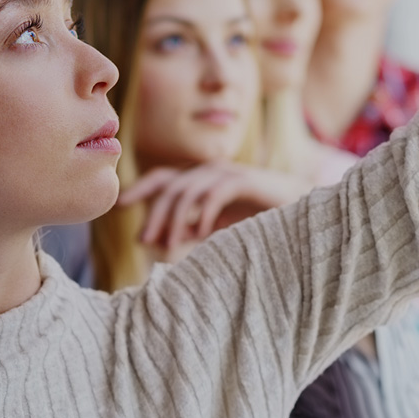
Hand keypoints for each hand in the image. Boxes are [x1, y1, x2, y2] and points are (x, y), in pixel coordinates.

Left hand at [118, 161, 311, 249]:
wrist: (300, 210)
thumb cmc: (259, 217)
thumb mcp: (219, 225)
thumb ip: (193, 227)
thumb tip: (166, 237)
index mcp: (201, 179)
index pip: (162, 179)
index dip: (139, 189)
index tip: (117, 207)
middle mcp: (210, 171)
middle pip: (170, 186)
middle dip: (153, 214)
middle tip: (144, 242)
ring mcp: (227, 173)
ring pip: (188, 190)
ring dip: (174, 219)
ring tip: (169, 245)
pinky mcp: (245, 181)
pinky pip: (215, 193)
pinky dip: (203, 213)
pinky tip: (200, 235)